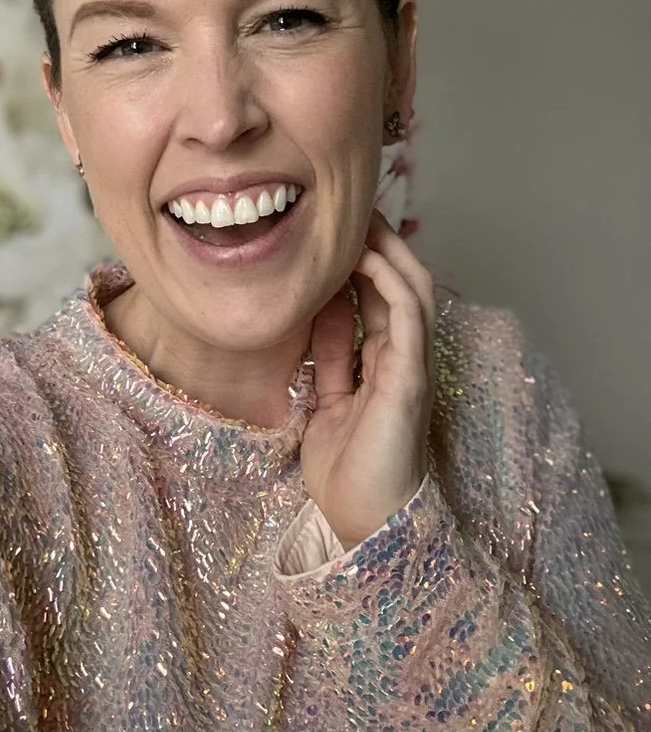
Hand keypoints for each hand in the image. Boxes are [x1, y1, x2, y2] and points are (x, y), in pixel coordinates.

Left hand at [300, 208, 436, 551]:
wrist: (363, 521)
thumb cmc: (347, 469)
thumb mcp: (327, 401)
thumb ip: (330, 359)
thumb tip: (319, 315)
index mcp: (386, 363)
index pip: (380, 297)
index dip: (363, 261)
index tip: (335, 231)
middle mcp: (404, 357)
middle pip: (402, 283)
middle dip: (380, 243)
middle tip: (352, 210)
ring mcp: (412, 365)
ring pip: (413, 289)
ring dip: (390, 249)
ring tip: (362, 218)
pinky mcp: (409, 377)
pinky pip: (408, 316)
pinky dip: (390, 281)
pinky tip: (367, 257)